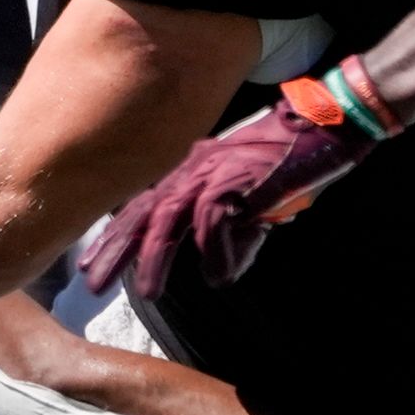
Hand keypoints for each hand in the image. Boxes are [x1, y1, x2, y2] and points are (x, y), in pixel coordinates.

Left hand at [77, 96, 375, 299]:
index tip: (90, 263)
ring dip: (157, 257)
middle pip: (143, 211)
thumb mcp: (251, 198)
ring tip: (147, 291)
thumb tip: (218, 274)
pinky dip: (218, 251)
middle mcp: (195, 167)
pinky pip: (218, 219)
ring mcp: (216, 170)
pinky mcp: (241, 176)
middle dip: (115, 249)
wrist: (324, 122)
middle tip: (92, 282)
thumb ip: (231, 233)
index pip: (142, 203)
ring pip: (171, 217)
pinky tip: (219, 275)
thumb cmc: (289, 158)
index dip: (115, 234)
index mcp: (191, 169)